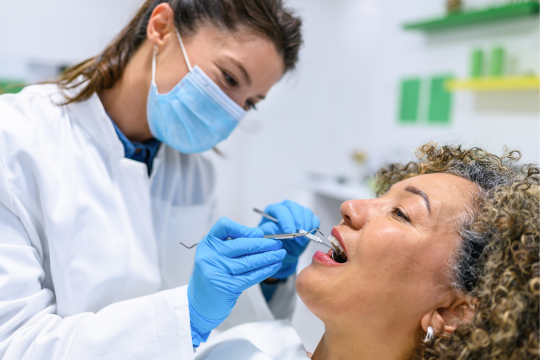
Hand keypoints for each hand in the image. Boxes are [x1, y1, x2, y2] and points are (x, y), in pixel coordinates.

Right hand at [187, 217, 285, 345]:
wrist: (198, 305)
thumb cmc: (211, 276)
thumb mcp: (214, 256)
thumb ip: (231, 244)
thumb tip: (258, 235)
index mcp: (207, 245)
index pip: (223, 226)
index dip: (242, 228)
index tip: (257, 233)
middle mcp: (210, 256)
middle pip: (241, 245)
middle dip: (263, 244)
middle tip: (277, 243)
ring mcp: (218, 271)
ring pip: (250, 261)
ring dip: (269, 257)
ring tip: (280, 254)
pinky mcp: (228, 286)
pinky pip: (252, 276)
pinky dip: (266, 270)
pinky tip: (275, 266)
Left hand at [258, 200, 319, 278]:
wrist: (284, 250)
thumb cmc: (274, 243)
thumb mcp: (268, 238)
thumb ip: (269, 231)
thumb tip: (275, 226)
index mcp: (273, 210)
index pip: (280, 209)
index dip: (286, 220)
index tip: (290, 232)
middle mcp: (286, 208)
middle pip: (294, 207)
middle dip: (298, 222)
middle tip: (299, 235)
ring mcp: (298, 212)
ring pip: (306, 212)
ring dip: (306, 226)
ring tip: (302, 240)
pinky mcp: (308, 219)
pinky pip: (314, 219)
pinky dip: (313, 228)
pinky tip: (308, 237)